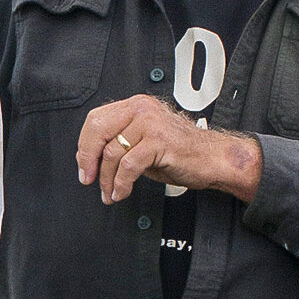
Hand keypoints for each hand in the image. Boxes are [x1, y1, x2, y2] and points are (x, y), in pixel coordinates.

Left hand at [77, 95, 262, 204]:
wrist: (213, 159)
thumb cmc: (180, 152)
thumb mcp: (142, 141)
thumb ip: (119, 142)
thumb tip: (89, 159)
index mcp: (135, 106)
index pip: (95, 119)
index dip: (84, 146)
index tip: (84, 166)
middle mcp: (141, 109)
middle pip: (98, 131)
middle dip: (88, 160)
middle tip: (89, 179)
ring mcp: (150, 123)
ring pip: (112, 153)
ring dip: (107, 179)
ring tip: (110, 192)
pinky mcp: (159, 141)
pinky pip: (129, 166)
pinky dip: (121, 183)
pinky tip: (122, 192)